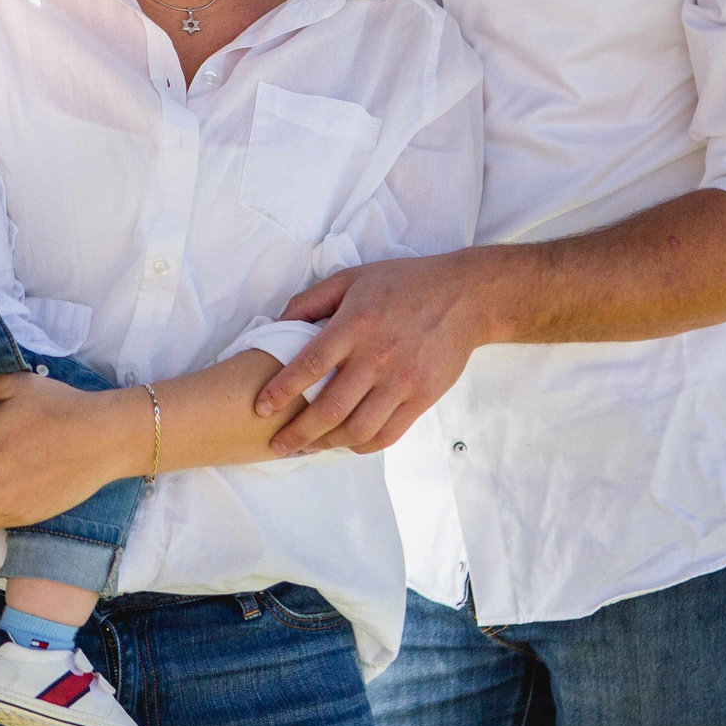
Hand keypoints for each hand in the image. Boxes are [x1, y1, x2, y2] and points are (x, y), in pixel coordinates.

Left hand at [254, 251, 495, 455]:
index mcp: (356, 323)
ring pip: (358, 428)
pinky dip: (362, 445)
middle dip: (297, 433)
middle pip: (330, 407)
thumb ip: (311, 300)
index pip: (311, 364)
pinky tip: (346, 443)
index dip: (282, 390)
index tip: (261, 407)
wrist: (465, 296)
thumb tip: (276, 324)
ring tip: (308, 446)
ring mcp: (403, 380)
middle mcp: (378, 355)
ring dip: (327, 444)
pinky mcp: (423, 397)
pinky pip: (388, 434)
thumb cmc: (403, 283)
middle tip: (277, 445)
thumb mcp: (352, 278)